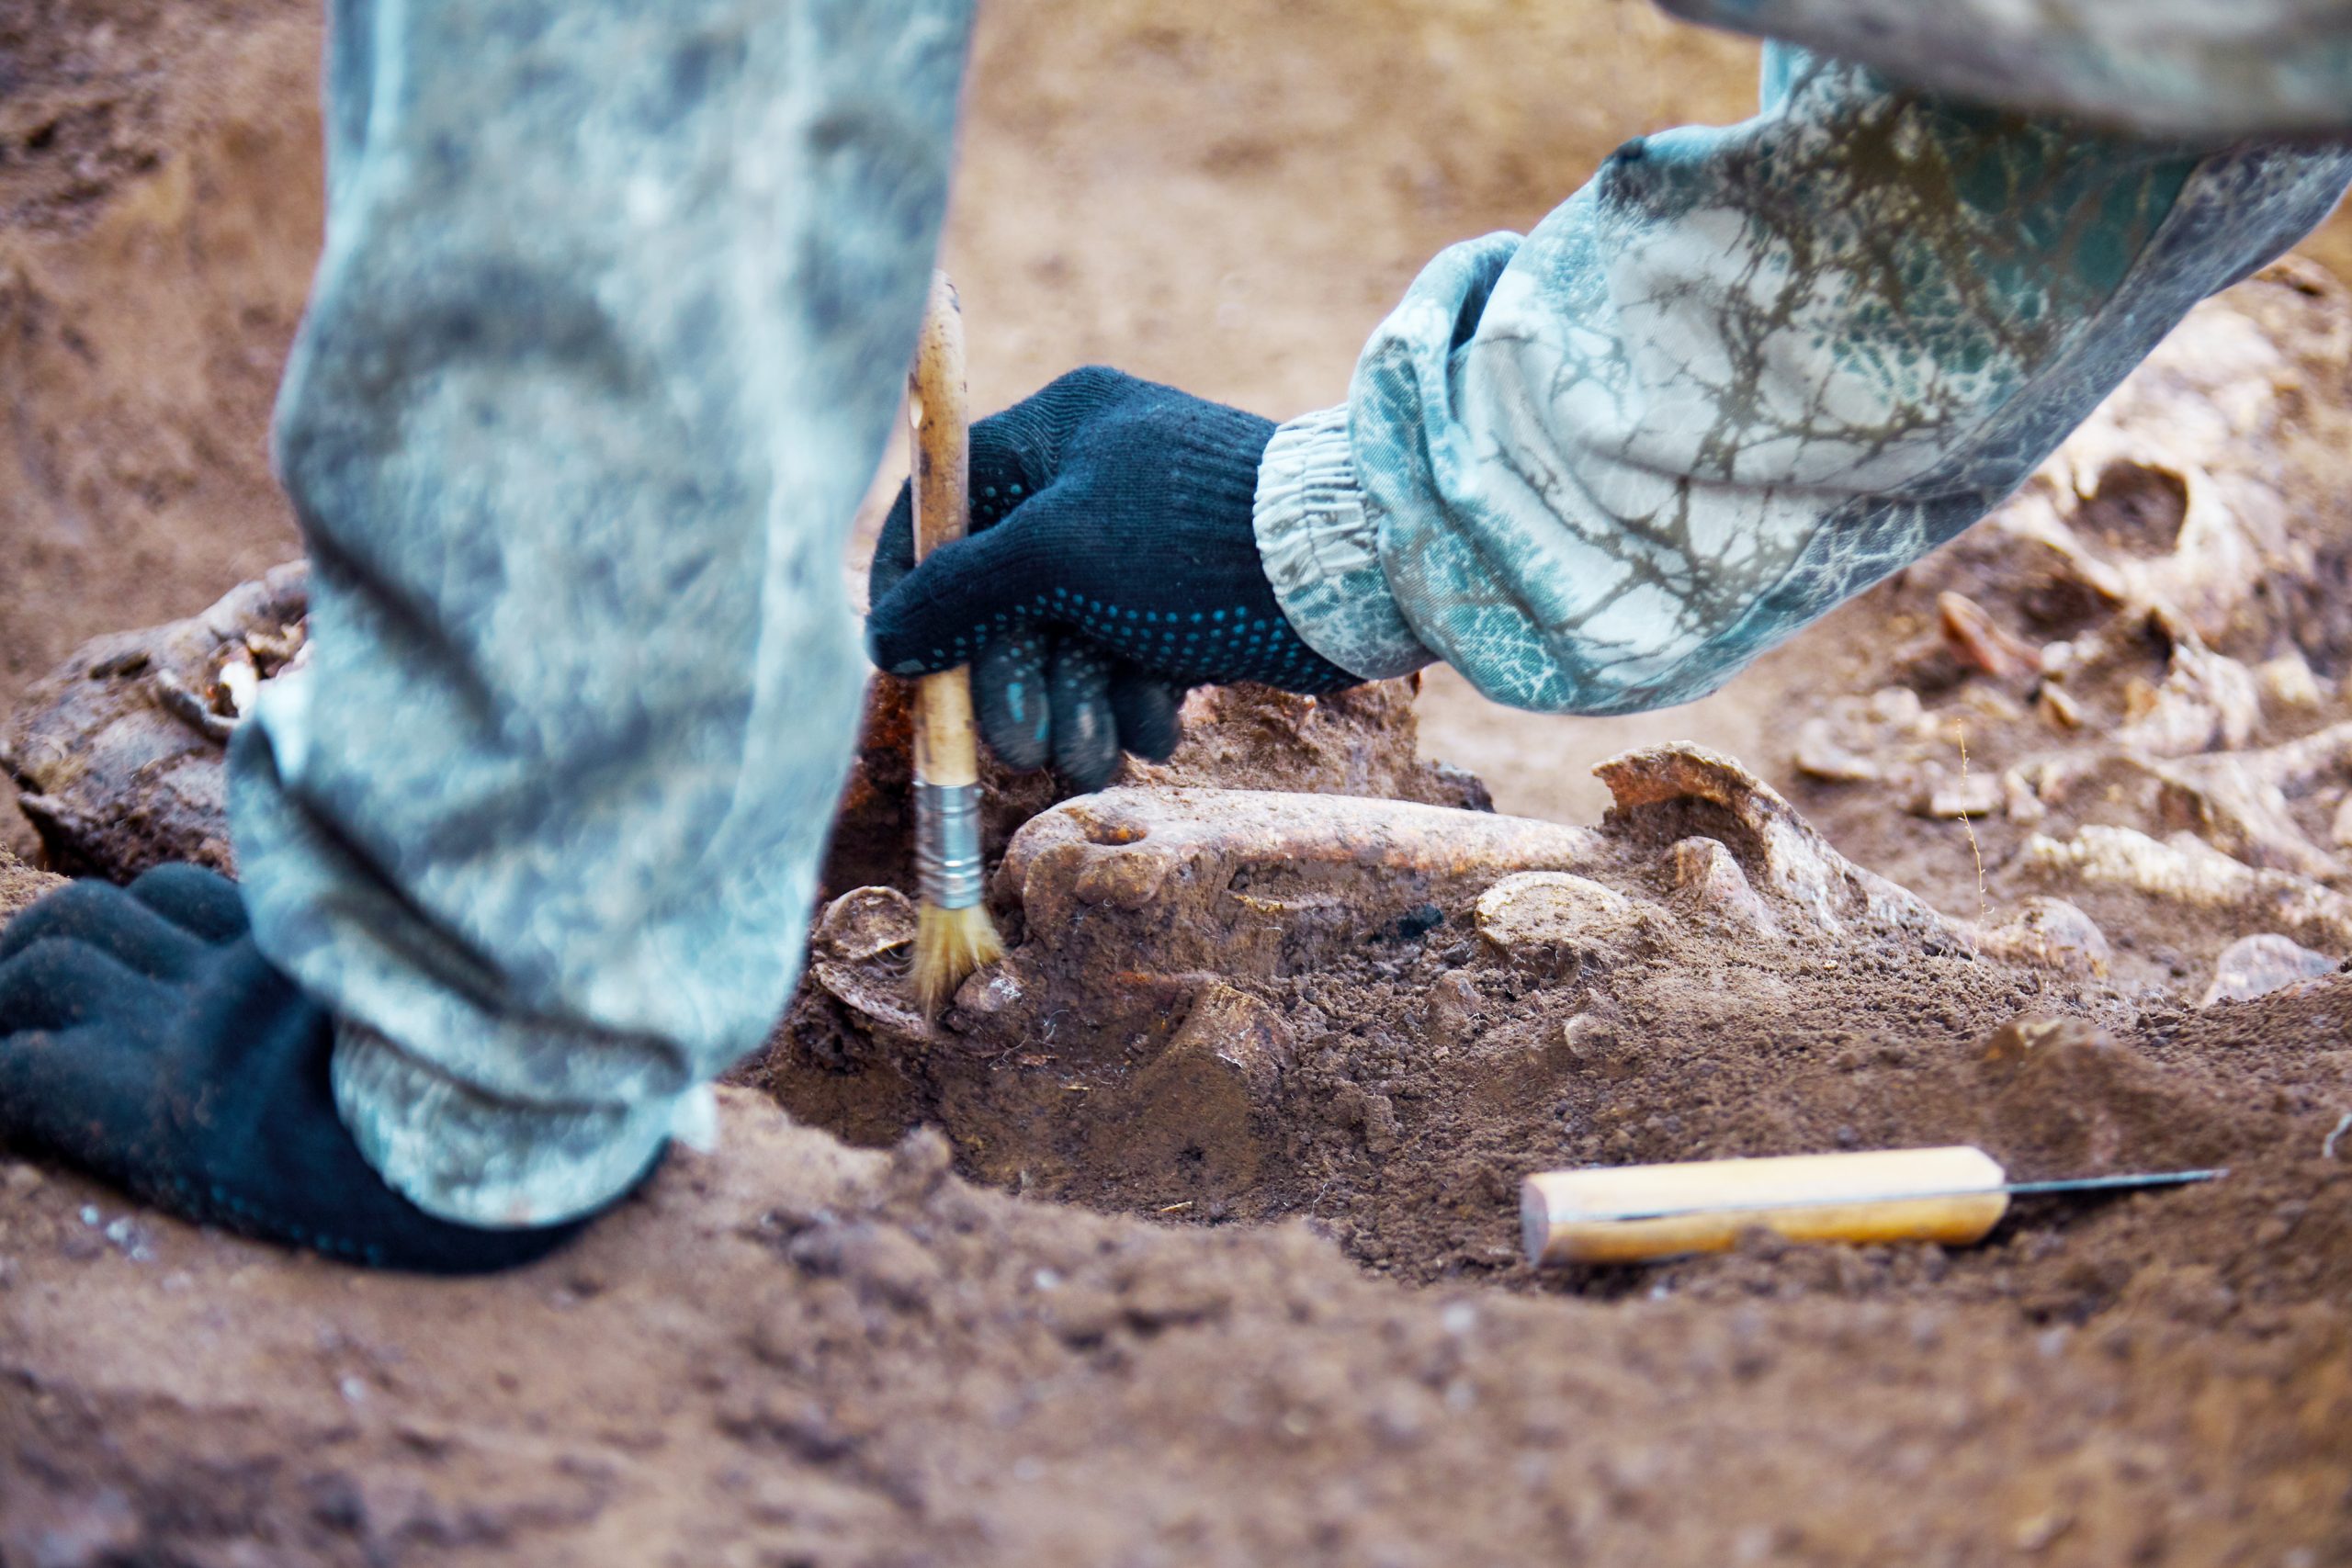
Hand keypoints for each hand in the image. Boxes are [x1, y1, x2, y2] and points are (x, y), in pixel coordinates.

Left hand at [0, 865, 622, 1272]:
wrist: (476, 1151)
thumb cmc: (544, 1106)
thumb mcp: (585, 1091)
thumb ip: (632, 1103)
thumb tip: (711, 1145)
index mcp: (321, 968)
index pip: (201, 910)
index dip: (171, 931)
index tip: (178, 967)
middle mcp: (238, 985)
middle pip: (101, 918)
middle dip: (75, 952)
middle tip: (76, 999)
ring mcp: (178, 1034)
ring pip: (46, 954)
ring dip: (23, 986)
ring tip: (21, 1021)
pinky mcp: (135, 1102)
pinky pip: (15, 1074)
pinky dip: (6, 1080)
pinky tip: (17, 1093)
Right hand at [866, 368, 1354, 789]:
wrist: (1346, 575)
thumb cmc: (1192, 540)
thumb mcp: (1057, 554)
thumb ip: (960, 592)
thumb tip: (883, 639)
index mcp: (1055, 434)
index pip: (944, 506)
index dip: (911, 588)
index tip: (901, 664)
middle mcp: (1093, 483)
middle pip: (1005, 595)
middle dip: (1013, 682)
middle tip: (1020, 750)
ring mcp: (1141, 546)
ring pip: (1068, 642)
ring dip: (1073, 711)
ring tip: (1094, 759)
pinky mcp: (1186, 602)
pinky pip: (1128, 661)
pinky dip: (1133, 704)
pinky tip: (1157, 731)